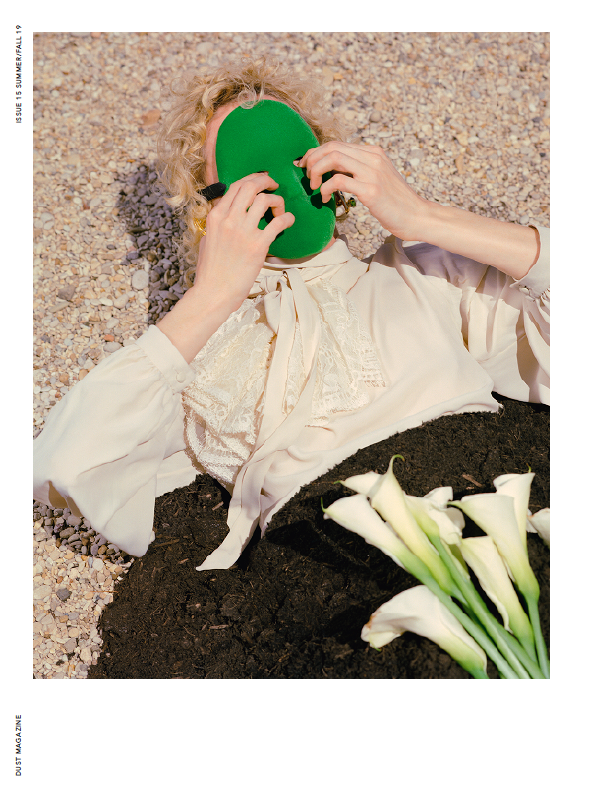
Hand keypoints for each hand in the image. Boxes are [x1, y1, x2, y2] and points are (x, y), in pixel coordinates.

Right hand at [193, 171, 294, 310]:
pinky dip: (287, 218)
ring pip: (265, 200)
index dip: (252, 178)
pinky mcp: (258, 245)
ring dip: (277, 201)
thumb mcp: (207, 239)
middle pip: (251, 186)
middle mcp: (228, 220)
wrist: (214, 292)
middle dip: (266, 180)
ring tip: (279, 211)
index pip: (235, 186)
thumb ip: (218, 223)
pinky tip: (289, 221)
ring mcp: (243, 232)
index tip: (262, 179)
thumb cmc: (210, 270)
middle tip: (275, 185)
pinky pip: (278, 222)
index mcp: (215, 216)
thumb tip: (227, 214)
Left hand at [296, 141, 429, 240]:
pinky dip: (325, 189)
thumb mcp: (378, 179)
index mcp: (373, 152)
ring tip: (314, 187)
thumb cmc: (395, 202)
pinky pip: (338, 181)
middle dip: (312, 160)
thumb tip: (333, 171)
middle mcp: (373, 157)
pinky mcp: (370, 190)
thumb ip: (360, 170)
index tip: (307, 166)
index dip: (316, 153)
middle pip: (332, 147)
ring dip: (316, 172)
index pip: (337, 144)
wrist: (416, 216)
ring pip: (333, 159)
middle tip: (306, 176)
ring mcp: (372, 172)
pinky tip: (325, 199)